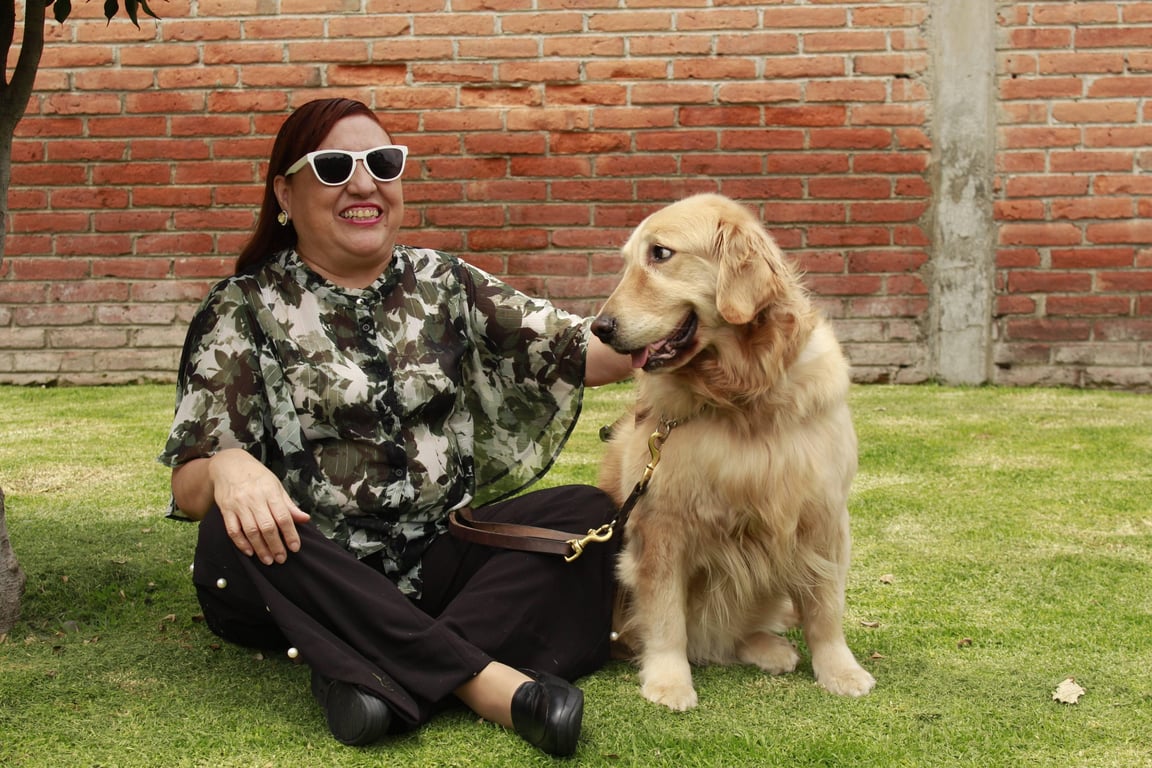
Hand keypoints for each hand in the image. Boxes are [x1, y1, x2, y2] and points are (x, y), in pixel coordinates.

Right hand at [208, 449, 309, 564]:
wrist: (229, 465)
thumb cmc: (257, 476)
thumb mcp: (276, 486)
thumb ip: (289, 505)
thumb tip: (305, 519)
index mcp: (270, 492)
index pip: (283, 516)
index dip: (290, 534)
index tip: (295, 547)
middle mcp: (254, 499)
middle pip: (267, 527)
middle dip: (276, 545)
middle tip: (282, 559)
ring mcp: (238, 505)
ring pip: (250, 531)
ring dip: (260, 548)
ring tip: (268, 560)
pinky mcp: (226, 510)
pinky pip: (233, 530)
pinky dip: (241, 543)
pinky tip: (250, 552)